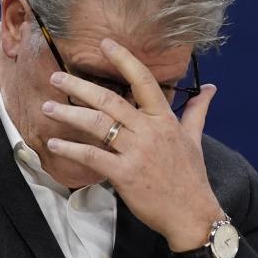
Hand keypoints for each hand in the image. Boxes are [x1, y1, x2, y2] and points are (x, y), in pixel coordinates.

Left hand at [43, 39, 222, 252]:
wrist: (191, 214)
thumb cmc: (190, 177)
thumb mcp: (195, 140)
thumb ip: (196, 111)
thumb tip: (211, 88)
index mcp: (165, 120)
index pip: (143, 81)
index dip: (124, 60)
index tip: (106, 44)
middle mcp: (149, 131)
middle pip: (110, 101)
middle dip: (79, 87)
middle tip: (56, 77)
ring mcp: (136, 153)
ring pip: (97, 125)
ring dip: (68, 115)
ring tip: (47, 108)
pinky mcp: (124, 175)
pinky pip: (92, 156)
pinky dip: (70, 150)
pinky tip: (54, 144)